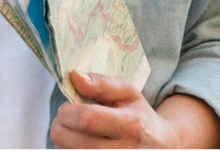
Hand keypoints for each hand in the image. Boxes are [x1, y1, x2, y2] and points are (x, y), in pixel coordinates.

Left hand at [51, 71, 219, 147]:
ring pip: (62, 149)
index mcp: (131, 125)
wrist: (158, 146)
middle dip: (61, 122)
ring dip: (63, 138)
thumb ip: (101, 83)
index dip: (68, 109)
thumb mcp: (128, 93)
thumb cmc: (138, 115)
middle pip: (65, 136)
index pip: (85, 118)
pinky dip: (68, 148)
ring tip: (80, 131)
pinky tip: (82, 143)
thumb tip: (74, 76)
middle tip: (73, 117)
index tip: (71, 105)